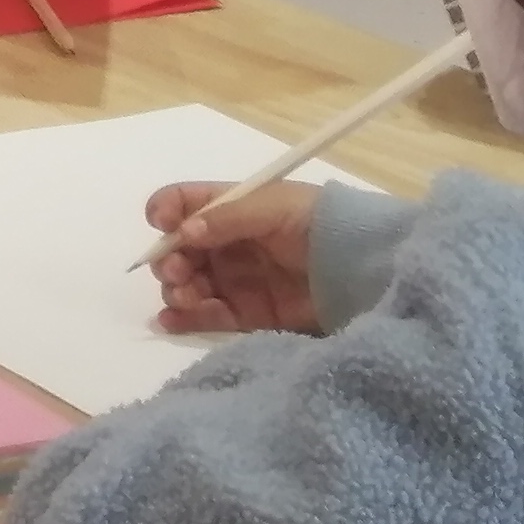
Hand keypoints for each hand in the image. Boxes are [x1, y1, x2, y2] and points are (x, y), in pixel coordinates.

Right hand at [139, 178, 322, 338]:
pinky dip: (184, 319)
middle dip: (169, 259)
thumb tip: (182, 233)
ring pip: (188, 284)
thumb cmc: (317, 224)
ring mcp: (235, 280)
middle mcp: (226, 244)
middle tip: (179, 271)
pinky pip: (206, 316)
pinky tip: (171, 320)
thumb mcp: (273, 207)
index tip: (162, 225)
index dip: (166, 211)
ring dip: (176, 289)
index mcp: (230, 208)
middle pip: (179, 250)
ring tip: (186, 296)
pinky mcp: (248, 314)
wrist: (362, 266)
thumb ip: (227, 218)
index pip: (184, 204)